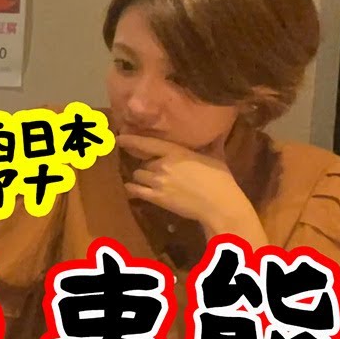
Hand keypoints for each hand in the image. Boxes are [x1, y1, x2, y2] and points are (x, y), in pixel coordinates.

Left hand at [117, 135, 260, 240]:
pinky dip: (132, 188)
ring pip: (138, 174)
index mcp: (176, 152)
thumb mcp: (215, 158)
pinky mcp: (156, 197)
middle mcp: (163, 165)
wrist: (219, 204)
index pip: (147, 143)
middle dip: (147, 165)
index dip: (131, 140)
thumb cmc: (221, 180)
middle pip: (144, 162)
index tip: (118, 138)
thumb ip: (212, 145)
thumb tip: (218, 134)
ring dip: (141, 176)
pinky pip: (136, 190)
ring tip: (148, 179)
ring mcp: (158, 181)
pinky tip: (131, 187)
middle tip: (154, 169)